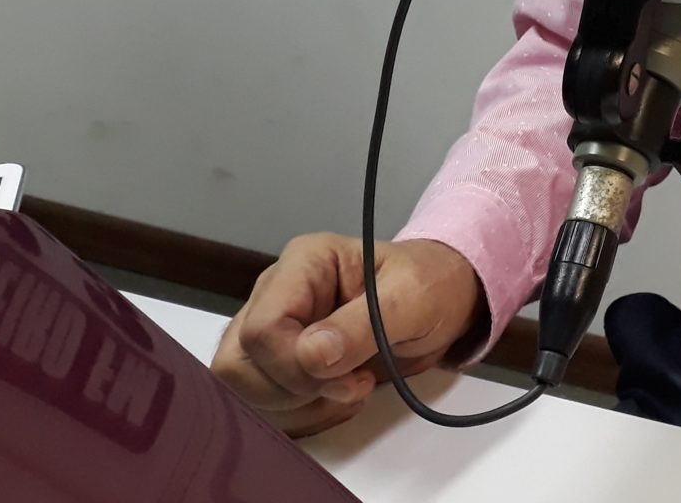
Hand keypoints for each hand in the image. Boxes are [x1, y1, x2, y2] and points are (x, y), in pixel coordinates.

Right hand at [210, 233, 485, 436]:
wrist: (442, 299)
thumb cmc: (429, 285)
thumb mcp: (413, 298)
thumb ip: (363, 324)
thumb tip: (312, 354)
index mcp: (304, 264)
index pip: (262, 329)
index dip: (296, 366)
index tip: (349, 375)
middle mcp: (277, 294)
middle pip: (239, 365)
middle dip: (294, 391)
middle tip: (349, 384)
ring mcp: (274, 330)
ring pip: (244, 391)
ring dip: (300, 408)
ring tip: (349, 389)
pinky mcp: (278, 362)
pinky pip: (263, 406)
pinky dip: (302, 417)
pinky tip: (337, 400)